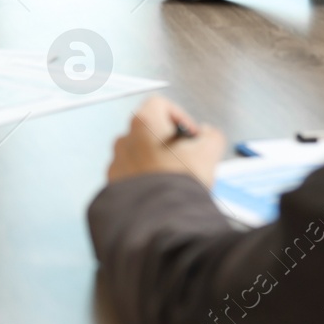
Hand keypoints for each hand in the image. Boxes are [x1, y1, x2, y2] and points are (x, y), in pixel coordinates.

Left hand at [106, 95, 226, 188]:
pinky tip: (160, 191)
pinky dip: (143, 179)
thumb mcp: (208, 153)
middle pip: (148, 130)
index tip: (191, 134)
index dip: (180, 115)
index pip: (159, 104)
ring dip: (155, 161)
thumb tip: (208, 133)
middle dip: (168, 142)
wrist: (160, 219)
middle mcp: (125, 139)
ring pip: (138, 153)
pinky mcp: (113, 184)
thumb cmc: (179, 182)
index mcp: (144, 123)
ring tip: (173, 179)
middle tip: (185, 158)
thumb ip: (211, 135)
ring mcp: (116, 162)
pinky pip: (130, 175)